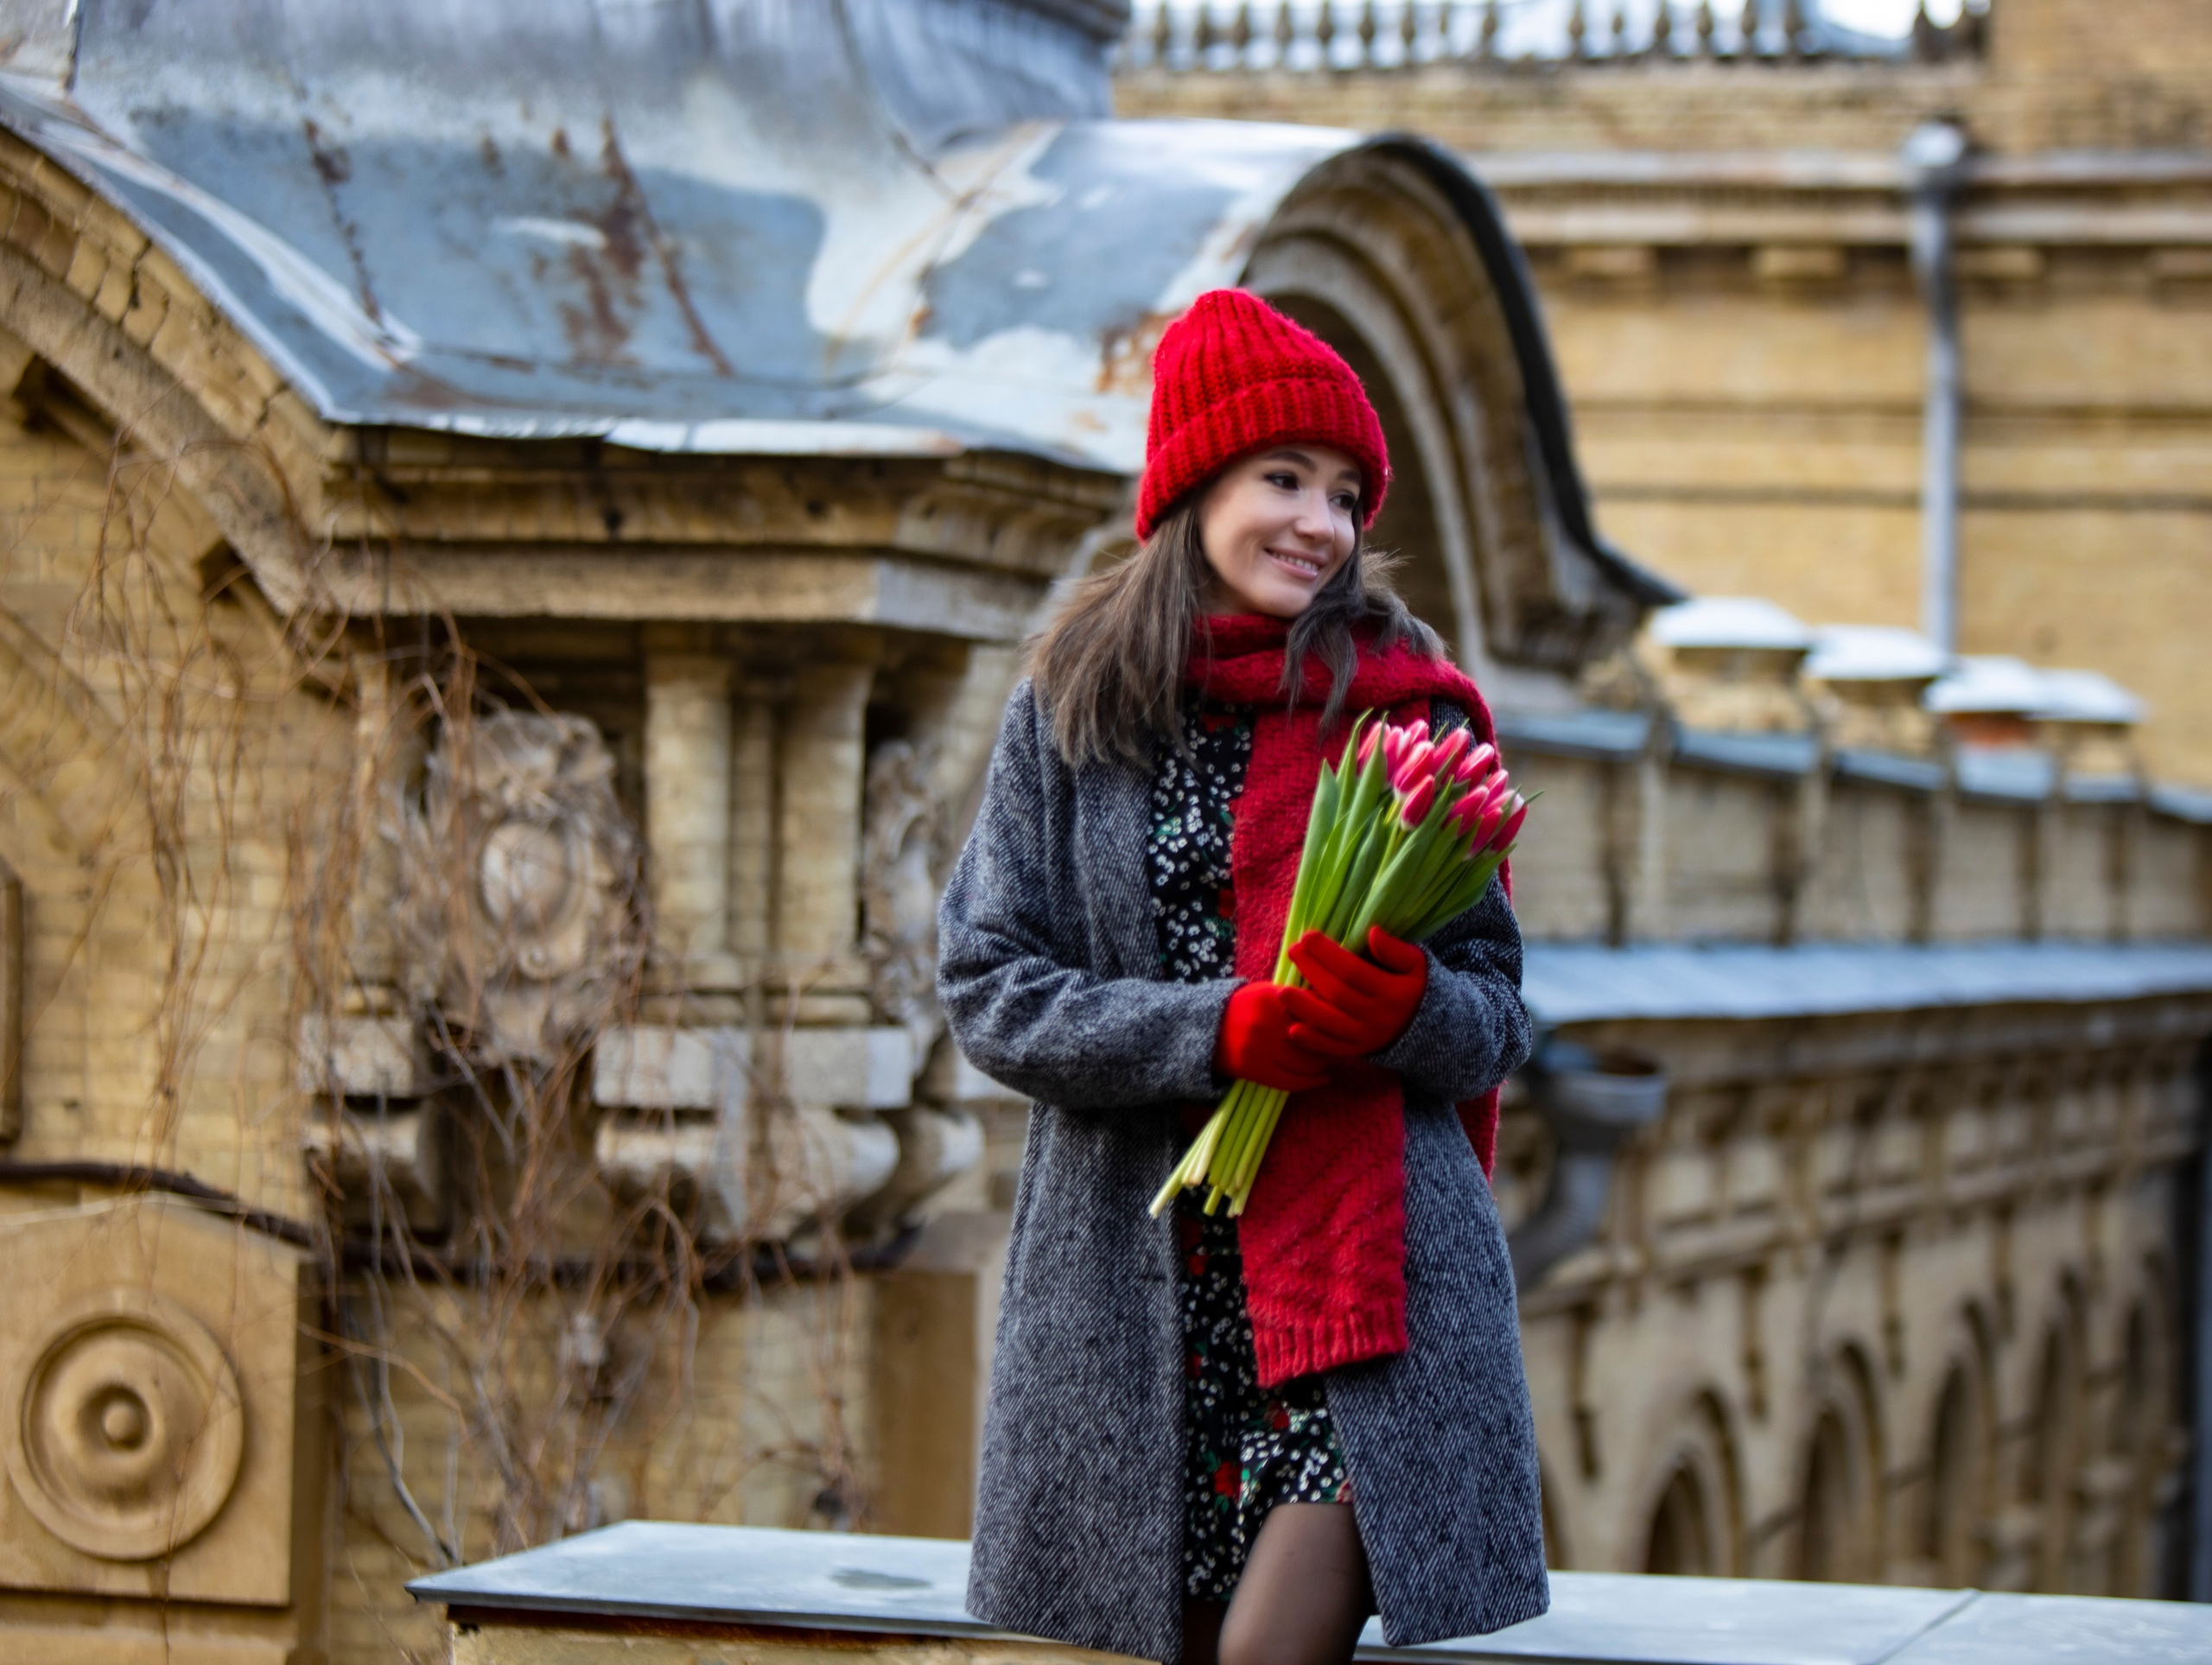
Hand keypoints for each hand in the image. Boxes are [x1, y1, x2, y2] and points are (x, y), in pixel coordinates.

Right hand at [1214, 981, 1334, 1092]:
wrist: (1203, 1027)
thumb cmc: (1242, 1008)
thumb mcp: (1266, 992)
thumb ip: (1296, 998)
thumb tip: (1334, 1007)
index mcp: (1273, 996)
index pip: (1314, 1011)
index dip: (1332, 1022)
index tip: (1341, 1027)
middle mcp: (1266, 1020)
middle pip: (1313, 1038)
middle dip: (1330, 1046)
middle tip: (1338, 1048)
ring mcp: (1258, 1046)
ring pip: (1304, 1062)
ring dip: (1322, 1065)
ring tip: (1327, 1063)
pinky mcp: (1252, 1068)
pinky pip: (1289, 1081)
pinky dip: (1310, 1082)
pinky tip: (1321, 1080)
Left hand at [1283, 928, 1428, 1059]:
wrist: (1431, 1030)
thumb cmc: (1416, 988)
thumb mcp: (1417, 965)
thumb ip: (1395, 951)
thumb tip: (1372, 932)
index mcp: (1393, 993)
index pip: (1353, 971)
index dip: (1328, 954)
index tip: (1309, 936)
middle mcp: (1379, 1018)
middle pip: (1337, 994)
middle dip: (1312, 971)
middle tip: (1292, 951)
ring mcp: (1367, 1038)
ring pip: (1331, 1024)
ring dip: (1304, 1008)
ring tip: (1282, 991)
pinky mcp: (1359, 1052)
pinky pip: (1332, 1050)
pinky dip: (1312, 1043)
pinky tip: (1292, 1030)